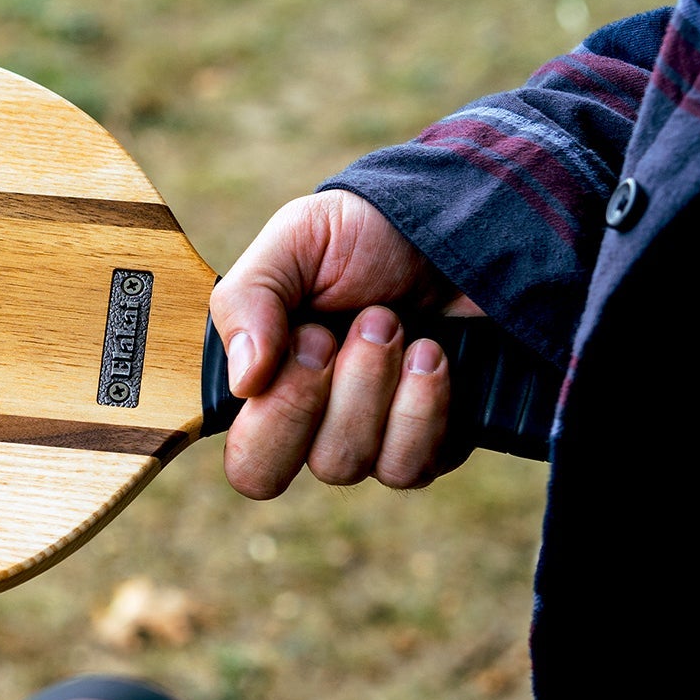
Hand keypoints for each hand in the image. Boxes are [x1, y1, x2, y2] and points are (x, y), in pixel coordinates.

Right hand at [210, 190, 481, 498]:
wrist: (456, 225)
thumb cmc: (364, 235)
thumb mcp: (294, 241)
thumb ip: (247, 302)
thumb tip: (243, 384)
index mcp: (263, 388)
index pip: (243, 460)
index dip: (270, 414)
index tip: (307, 337)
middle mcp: (308, 429)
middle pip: (277, 475)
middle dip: (312, 400)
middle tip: (349, 329)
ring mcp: (369, 444)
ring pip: (345, 465)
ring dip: (372, 388)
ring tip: (394, 324)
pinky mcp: (430, 446)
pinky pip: (411, 467)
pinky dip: (422, 408)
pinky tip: (430, 355)